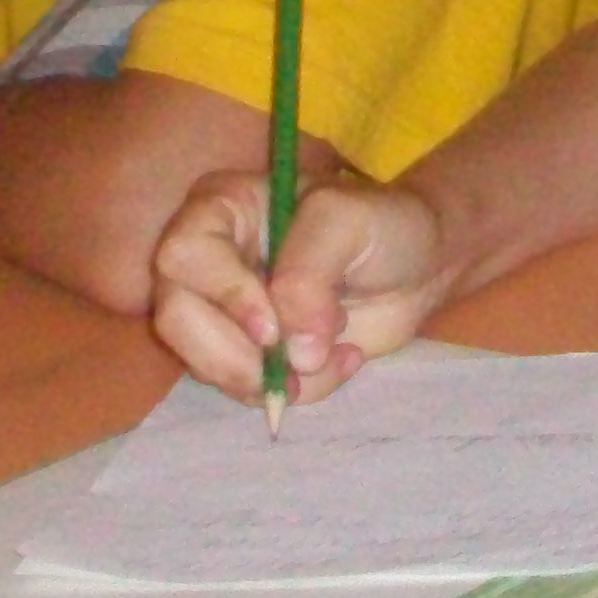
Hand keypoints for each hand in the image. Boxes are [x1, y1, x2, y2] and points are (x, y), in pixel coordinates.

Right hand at [144, 167, 455, 404]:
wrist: (421, 265)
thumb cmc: (384, 225)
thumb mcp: (351, 224)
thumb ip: (311, 274)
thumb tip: (291, 350)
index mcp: (222, 209)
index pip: (184, 256)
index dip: (223, 296)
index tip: (272, 328)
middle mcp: (210, 261)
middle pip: (176, 318)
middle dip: (232, 355)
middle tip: (290, 366)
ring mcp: (226, 312)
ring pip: (204, 363)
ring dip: (272, 378)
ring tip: (335, 354)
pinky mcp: (252, 352)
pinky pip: (250, 387)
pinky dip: (301, 389)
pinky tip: (346, 358)